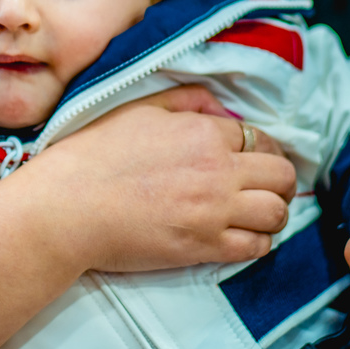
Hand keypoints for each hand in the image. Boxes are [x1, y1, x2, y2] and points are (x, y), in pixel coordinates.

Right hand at [24, 85, 295, 273]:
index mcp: (203, 132)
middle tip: (266, 184)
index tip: (255, 157)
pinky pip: (256, 247)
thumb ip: (186, 101)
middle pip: (282, 175)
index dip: (262, 148)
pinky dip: (258, 241)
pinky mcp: (203, 248)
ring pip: (278, 213)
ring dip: (274, 211)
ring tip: (257, 211)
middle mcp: (218, 170)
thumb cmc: (94, 155)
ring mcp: (214, 212)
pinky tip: (242, 235)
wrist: (67, 207)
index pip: (259, 138)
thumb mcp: (139, 109)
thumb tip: (219, 108)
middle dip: (280, 178)